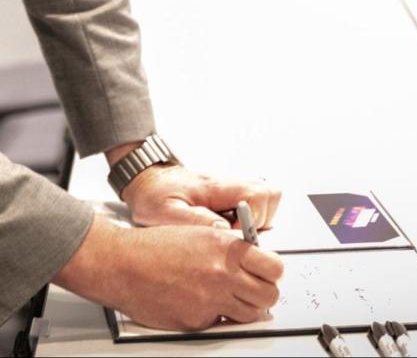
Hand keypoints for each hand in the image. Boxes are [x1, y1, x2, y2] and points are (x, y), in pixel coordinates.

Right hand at [54, 215, 284, 330]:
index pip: (274, 267)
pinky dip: (214, 316)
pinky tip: (199, 301)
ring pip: (249, 314)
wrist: (123, 265)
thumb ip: (228, 246)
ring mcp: (211, 301)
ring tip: (227, 297)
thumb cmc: (154, 247)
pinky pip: (219, 323)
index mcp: (225, 248)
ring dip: (243, 308)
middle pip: (268, 295)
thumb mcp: (199, 233)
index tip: (268, 273)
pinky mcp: (197, 321)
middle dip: (263, 294)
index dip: (272, 272)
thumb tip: (251, 257)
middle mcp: (222, 274)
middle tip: (254, 290)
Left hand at [119, 163, 281, 230]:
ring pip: (266, 200)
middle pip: (269, 195)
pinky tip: (228, 232)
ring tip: (233, 235)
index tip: (235, 234)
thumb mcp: (164, 212)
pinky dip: (249, 221)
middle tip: (237, 236)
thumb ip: (194, 221)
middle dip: (261, 221)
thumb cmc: (154, 194)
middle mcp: (228, 185)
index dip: (253, 218)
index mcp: (215, 187)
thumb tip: (224, 231)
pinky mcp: (230, 197)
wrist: (147, 180)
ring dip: (258, 221)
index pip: (256, 194)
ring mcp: (232, 190)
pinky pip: (254, 206)